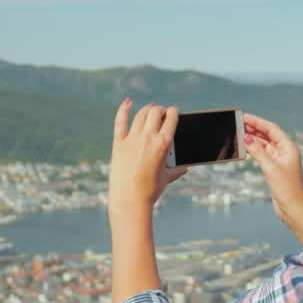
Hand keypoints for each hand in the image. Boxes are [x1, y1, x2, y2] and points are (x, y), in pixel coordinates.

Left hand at [109, 99, 187, 214]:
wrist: (129, 200)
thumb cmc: (150, 190)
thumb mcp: (166, 178)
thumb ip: (176, 170)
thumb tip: (184, 169)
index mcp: (164, 144)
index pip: (171, 117)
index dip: (174, 112)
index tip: (174, 112)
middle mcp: (148, 137)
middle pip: (156, 111)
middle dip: (160, 110)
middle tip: (161, 114)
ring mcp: (132, 139)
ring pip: (141, 114)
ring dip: (147, 110)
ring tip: (150, 111)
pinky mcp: (118, 143)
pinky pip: (120, 121)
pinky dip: (124, 109)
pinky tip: (128, 102)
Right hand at [242, 112, 302, 223]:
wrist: (293, 209)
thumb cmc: (287, 189)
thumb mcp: (270, 168)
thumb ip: (257, 152)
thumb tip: (246, 138)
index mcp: (289, 148)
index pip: (272, 129)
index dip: (258, 122)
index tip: (245, 117)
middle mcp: (285, 152)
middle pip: (267, 135)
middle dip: (253, 129)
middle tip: (238, 123)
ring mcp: (279, 160)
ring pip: (264, 145)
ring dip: (252, 139)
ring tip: (238, 133)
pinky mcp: (274, 169)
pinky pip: (262, 154)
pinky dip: (253, 150)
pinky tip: (244, 147)